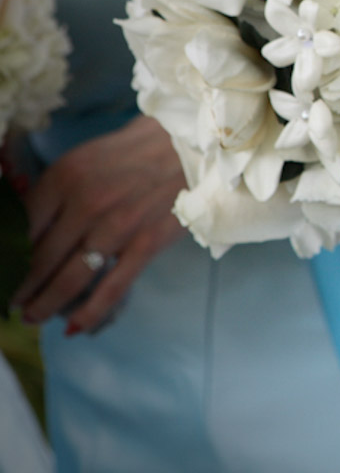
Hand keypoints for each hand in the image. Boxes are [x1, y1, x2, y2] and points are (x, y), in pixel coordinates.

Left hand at [13, 115, 187, 332]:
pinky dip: (91, 312)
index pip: (23, 230)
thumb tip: (28, 233)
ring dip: (47, 304)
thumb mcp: (82, 161)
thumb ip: (54, 194)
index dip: (11, 258)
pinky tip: (74, 326)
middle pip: (42, 259)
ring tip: (35, 317)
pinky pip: (112, 288)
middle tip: (17, 304)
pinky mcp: (146, 243)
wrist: (188, 145)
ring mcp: (117, 226)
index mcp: (63, 177)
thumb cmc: (132, 153)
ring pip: (71, 279)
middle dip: (24, 289)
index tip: (8, 274)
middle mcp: (86, 202)